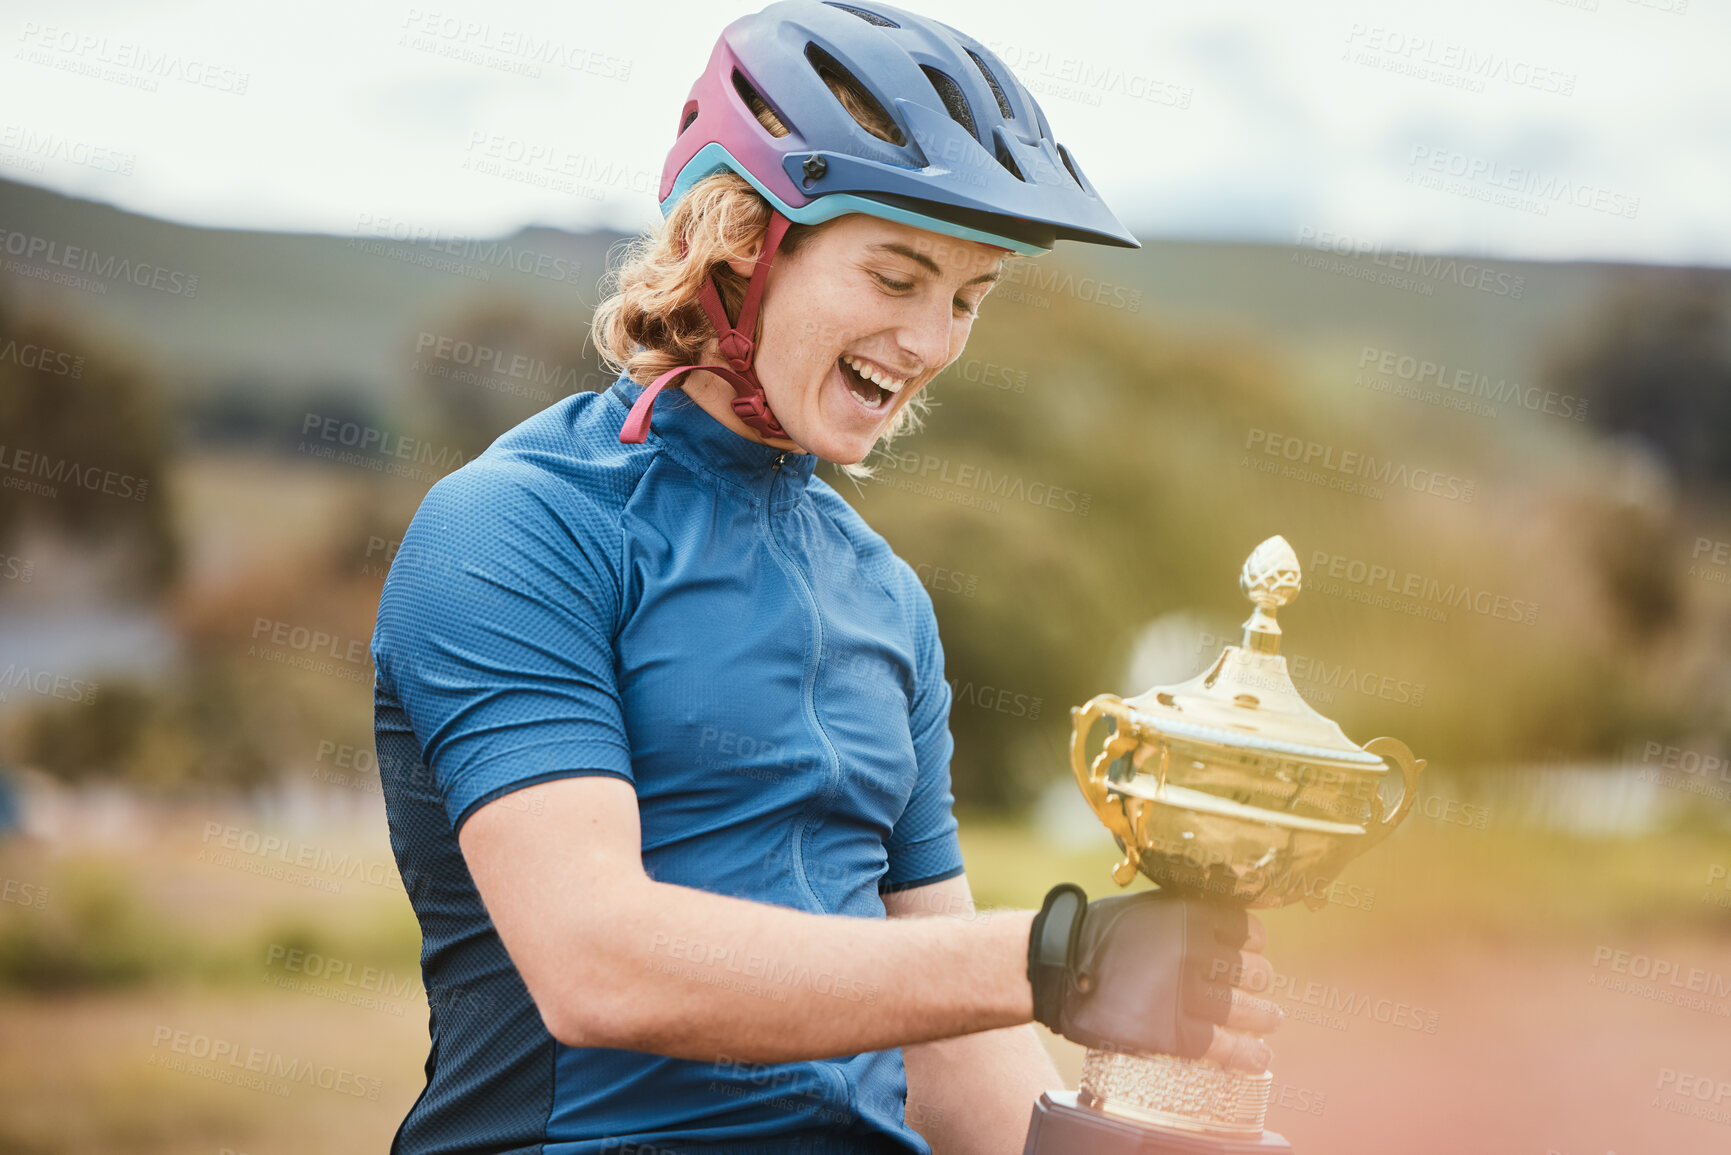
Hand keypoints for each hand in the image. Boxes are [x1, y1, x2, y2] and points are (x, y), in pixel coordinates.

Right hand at [1028, 885, 1280, 1072]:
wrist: (1058, 969)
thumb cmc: (1100, 935)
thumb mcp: (1148, 908)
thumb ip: (1187, 916)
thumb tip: (1223, 931)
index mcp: (1190, 915)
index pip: (1249, 931)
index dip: (1253, 944)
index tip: (1248, 952)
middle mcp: (1196, 952)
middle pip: (1255, 973)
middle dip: (1256, 982)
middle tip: (1252, 990)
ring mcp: (1188, 995)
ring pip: (1249, 1012)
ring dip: (1263, 1018)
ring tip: (1266, 1021)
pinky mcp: (1177, 1034)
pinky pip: (1229, 1048)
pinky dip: (1249, 1055)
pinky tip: (1258, 1056)